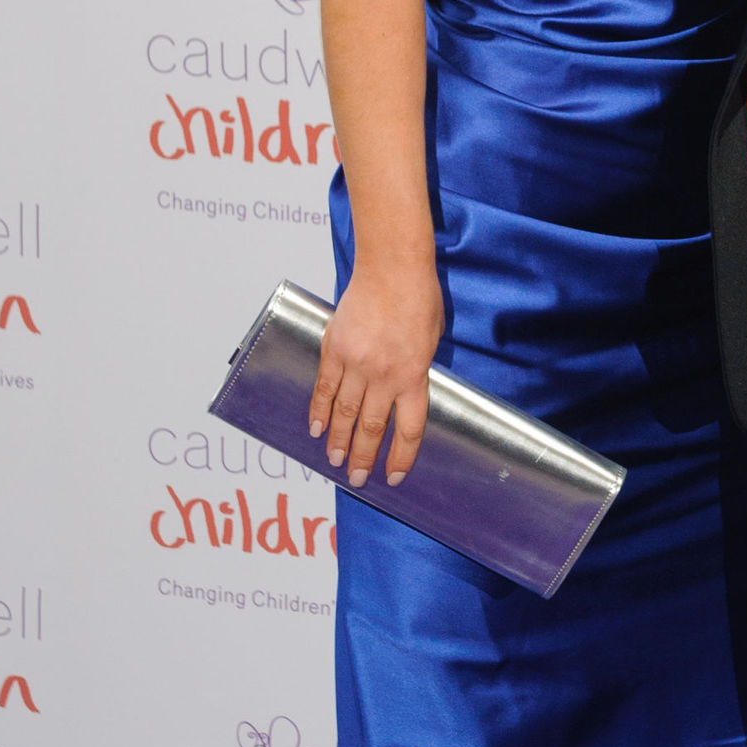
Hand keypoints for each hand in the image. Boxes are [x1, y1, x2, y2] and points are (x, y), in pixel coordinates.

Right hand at [308, 264, 443, 486]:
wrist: (392, 268)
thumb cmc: (419, 298)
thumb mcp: (430, 341)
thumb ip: (416, 370)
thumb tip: (403, 391)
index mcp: (414, 376)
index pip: (408, 429)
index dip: (399, 456)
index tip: (393, 476)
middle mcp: (384, 376)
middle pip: (371, 427)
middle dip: (362, 457)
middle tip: (355, 478)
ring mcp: (356, 363)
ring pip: (343, 413)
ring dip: (337, 440)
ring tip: (333, 460)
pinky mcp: (334, 349)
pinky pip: (324, 387)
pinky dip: (319, 410)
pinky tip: (315, 428)